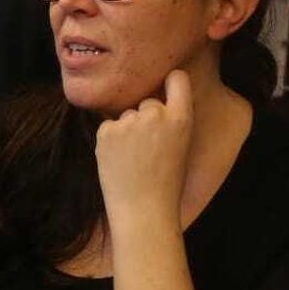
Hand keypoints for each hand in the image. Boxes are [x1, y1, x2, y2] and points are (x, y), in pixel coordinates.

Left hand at [94, 69, 194, 223]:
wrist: (144, 211)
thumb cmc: (167, 184)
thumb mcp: (182, 146)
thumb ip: (171, 121)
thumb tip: (156, 101)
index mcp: (181, 118)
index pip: (177, 78)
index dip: (171, 81)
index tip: (167, 85)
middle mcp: (155, 114)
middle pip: (148, 101)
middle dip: (147, 118)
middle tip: (149, 148)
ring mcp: (129, 121)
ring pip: (127, 115)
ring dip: (128, 130)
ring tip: (135, 159)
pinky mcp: (106, 131)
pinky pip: (109, 126)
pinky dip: (112, 140)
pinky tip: (121, 161)